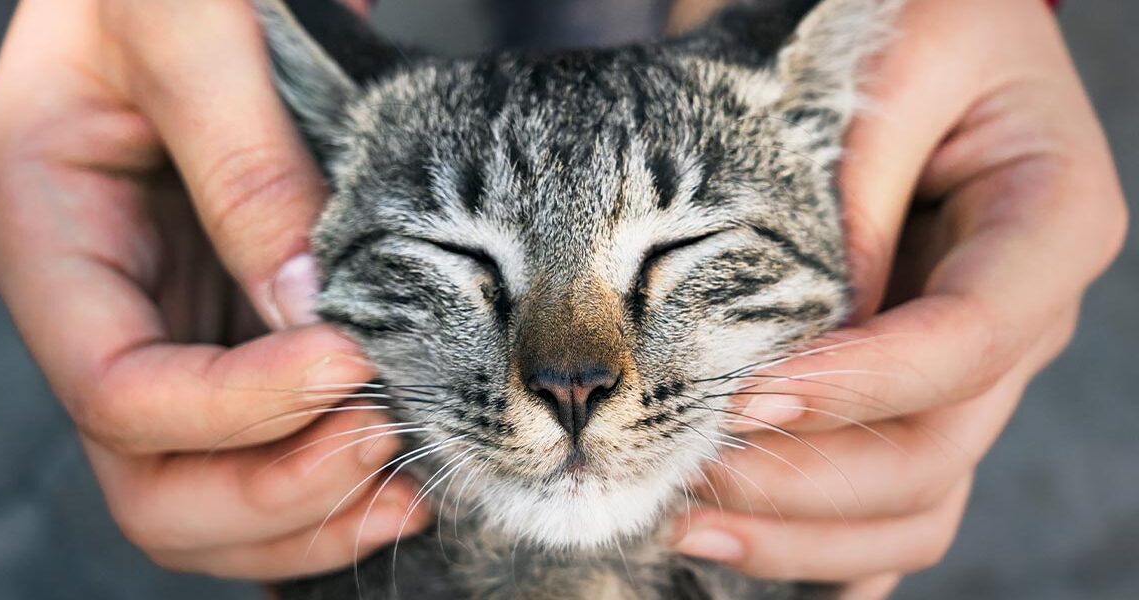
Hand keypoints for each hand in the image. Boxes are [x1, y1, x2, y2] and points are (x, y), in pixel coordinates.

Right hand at [0, 0, 426, 579]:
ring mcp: (169, 328)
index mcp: (46, 237)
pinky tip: (403, 470)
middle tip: (387, 442)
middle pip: (152, 482)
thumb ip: (242, 163)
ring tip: (411, 480)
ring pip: (207, 491)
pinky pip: (265, 447)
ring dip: (307, 512)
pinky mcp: (234, 328)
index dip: (237, 410)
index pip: (118, 391)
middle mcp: (99, 307)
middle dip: (271, 491)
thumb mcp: (187, 27)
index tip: (353, 364)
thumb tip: (310, 309)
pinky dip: (328, 482)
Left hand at [672, 0, 1126, 596]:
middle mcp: (1018, 317)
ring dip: (803, 533)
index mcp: (1049, 229)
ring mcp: (970, 369)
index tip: (747, 396)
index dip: (862, 386)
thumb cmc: (911, 19)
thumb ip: (859, 188)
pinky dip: (828, 549)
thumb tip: (803, 337)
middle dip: (807, 478)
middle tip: (683, 473)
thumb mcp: (896, 64)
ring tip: (685, 523)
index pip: (967, 343)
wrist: (911, 28)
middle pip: (935, 448)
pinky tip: (752, 563)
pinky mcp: (914, 391)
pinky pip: (893, 503)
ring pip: (915, 500)